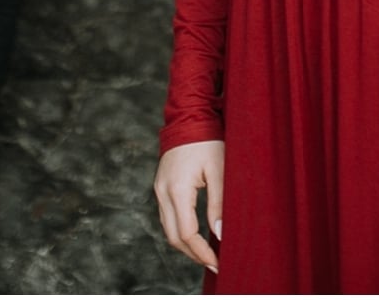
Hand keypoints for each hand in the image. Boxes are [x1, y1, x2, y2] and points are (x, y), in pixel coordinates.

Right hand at [155, 139, 223, 272]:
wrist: (189, 116)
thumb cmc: (208, 140)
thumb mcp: (219, 170)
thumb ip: (219, 204)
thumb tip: (220, 235)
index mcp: (177, 189)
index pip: (186, 233)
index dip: (202, 251)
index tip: (218, 262)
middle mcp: (163, 192)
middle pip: (173, 237)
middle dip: (193, 254)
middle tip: (214, 263)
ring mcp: (159, 189)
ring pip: (168, 229)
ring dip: (186, 245)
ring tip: (207, 253)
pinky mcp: (161, 186)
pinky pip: (167, 217)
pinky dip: (180, 230)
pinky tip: (196, 234)